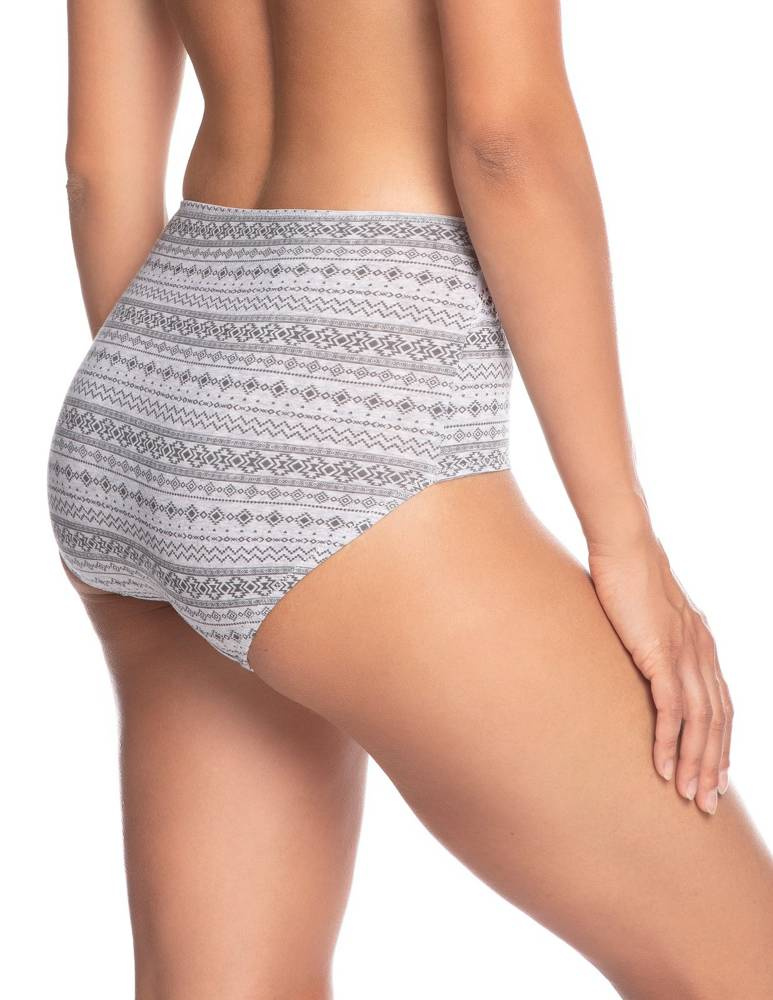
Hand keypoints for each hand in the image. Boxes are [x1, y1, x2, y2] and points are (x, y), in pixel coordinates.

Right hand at [588, 531, 731, 814]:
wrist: (626, 546)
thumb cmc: (628, 574)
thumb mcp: (647, 614)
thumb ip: (652, 637)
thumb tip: (639, 651)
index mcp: (702, 645)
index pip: (722, 705)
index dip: (721, 743)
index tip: (716, 776)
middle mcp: (702, 654)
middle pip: (718, 721)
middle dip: (713, 766)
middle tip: (705, 803)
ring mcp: (685, 655)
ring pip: (700, 723)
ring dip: (694, 763)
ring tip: (686, 795)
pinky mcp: (661, 654)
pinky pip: (671, 709)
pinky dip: (669, 741)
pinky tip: (661, 766)